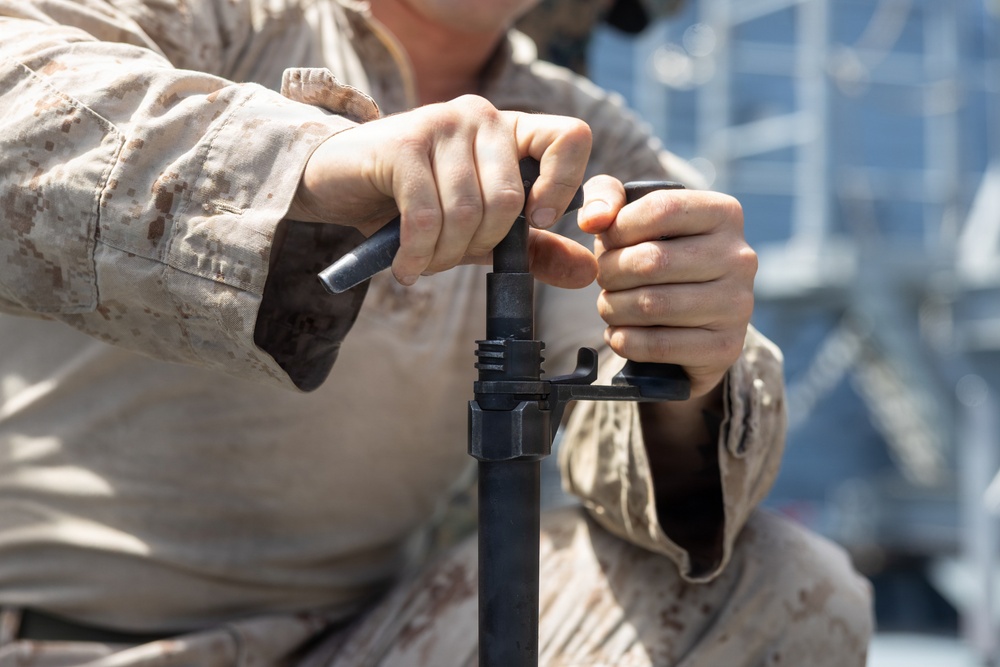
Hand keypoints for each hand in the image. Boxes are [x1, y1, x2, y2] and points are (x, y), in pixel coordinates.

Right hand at [289, 95, 595, 287]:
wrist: (338, 184)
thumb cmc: (415, 205)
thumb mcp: (482, 232)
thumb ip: (535, 249)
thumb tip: (588, 274)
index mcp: (511, 130)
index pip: (572, 137)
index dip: (567, 185)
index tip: (539, 223)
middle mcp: (482, 115)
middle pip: (509, 200)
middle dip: (478, 247)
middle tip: (448, 259)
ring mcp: (442, 122)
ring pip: (467, 212)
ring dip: (442, 256)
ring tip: (421, 262)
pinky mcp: (404, 143)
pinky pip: (427, 216)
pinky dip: (417, 254)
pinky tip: (404, 267)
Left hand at [577, 175, 755, 397]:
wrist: (693, 325)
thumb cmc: (656, 257)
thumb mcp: (632, 216)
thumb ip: (605, 195)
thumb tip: (593, 220)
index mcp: (724, 214)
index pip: (661, 208)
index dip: (618, 227)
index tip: (605, 242)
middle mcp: (740, 257)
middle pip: (652, 260)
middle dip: (610, 272)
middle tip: (604, 280)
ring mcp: (737, 305)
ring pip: (651, 305)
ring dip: (613, 308)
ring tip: (609, 305)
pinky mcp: (726, 347)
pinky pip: (659, 345)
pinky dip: (625, 340)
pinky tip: (619, 333)